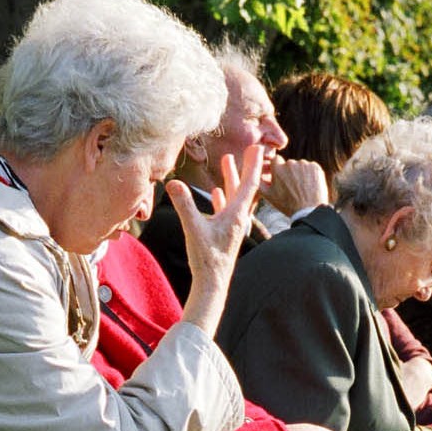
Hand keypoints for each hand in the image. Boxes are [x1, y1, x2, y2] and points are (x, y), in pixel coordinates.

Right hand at [170, 142, 263, 334]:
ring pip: (235, 196)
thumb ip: (184, 205)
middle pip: (245, 186)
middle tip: (253, 147)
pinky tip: (218, 192)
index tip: (258, 147)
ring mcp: (231, 225)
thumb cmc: (206, 259)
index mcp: (235, 214)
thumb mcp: (193, 229)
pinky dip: (224, 197)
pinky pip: (226, 209)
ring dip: (233, 178)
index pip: (249, 184)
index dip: (252, 164)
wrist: (213, 284)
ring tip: (228, 161)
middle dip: (246, 166)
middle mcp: (237, 218)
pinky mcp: (224, 233)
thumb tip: (173, 183)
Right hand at [261, 156, 327, 217]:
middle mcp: (290, 163)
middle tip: (292, 186)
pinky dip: (310, 175)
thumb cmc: (287, 204)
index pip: (276, 160)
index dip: (277, 168)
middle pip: (289, 164)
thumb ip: (259, 182)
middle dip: (290, 172)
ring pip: (300, 166)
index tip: (281, 176)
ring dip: (300, 173)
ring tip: (302, 188)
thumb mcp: (268, 196)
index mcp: (278, 168)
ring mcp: (304, 164)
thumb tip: (254, 174)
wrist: (308, 211)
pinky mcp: (315, 167)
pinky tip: (309, 186)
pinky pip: (311, 168)